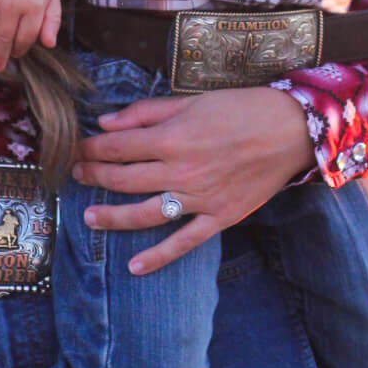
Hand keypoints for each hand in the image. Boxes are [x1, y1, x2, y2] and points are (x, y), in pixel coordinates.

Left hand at [73, 86, 312, 274]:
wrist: (291, 130)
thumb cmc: (242, 108)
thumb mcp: (191, 101)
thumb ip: (146, 112)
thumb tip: (106, 123)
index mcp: (172, 138)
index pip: (118, 147)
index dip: (91, 149)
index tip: (76, 149)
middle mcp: (180, 171)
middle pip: (124, 179)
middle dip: (94, 177)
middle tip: (76, 176)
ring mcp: (199, 198)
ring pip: (144, 213)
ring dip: (112, 217)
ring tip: (89, 217)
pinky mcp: (219, 217)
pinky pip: (184, 242)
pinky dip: (158, 257)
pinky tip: (134, 267)